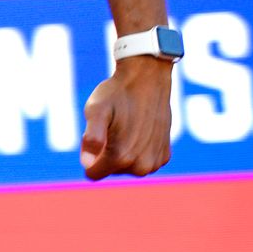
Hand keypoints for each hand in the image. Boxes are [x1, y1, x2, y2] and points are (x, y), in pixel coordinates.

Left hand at [79, 58, 172, 179]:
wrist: (148, 78)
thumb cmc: (117, 93)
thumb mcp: (96, 110)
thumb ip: (91, 138)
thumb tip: (88, 164)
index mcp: (121, 157)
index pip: (93, 173)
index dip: (90, 153)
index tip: (100, 131)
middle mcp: (141, 166)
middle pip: (110, 170)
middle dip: (107, 152)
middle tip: (115, 125)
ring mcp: (155, 162)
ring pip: (127, 167)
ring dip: (123, 150)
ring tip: (128, 126)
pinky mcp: (165, 156)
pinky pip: (142, 161)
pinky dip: (139, 148)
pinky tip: (141, 128)